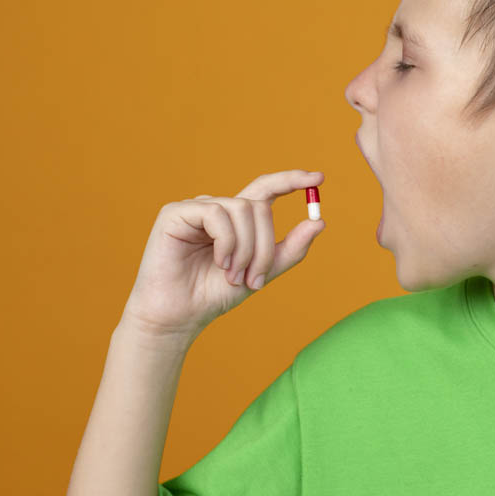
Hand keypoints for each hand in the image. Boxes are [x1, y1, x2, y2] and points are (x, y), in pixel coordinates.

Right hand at [121, 169, 325, 339]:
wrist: (180, 316)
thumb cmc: (215, 295)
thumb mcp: (262, 272)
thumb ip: (290, 249)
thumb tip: (319, 222)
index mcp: (237, 220)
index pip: (267, 189)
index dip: (291, 180)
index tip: (319, 178)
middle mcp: (218, 208)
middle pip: (259, 205)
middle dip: (265, 245)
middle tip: (256, 279)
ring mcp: (196, 208)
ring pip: (242, 209)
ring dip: (246, 248)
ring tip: (233, 276)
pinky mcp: (175, 213)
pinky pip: (216, 213)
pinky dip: (226, 241)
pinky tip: (219, 262)